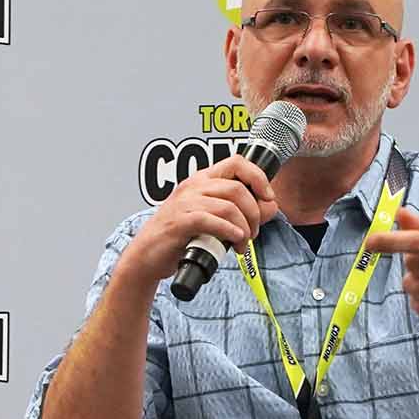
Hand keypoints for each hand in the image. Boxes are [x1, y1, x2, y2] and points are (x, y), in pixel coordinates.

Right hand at [123, 157, 275, 287]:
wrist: (148, 255)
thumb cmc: (180, 237)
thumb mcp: (214, 220)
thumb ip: (242, 211)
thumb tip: (270, 207)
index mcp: (203, 180)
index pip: (237, 162)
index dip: (258, 178)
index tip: (268, 198)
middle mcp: (194, 186)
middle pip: (238, 188)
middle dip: (254, 213)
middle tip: (253, 232)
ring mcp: (185, 203)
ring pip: (228, 205)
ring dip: (244, 227)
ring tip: (242, 243)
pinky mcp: (180, 222)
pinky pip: (211, 220)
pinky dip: (229, 231)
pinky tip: (234, 241)